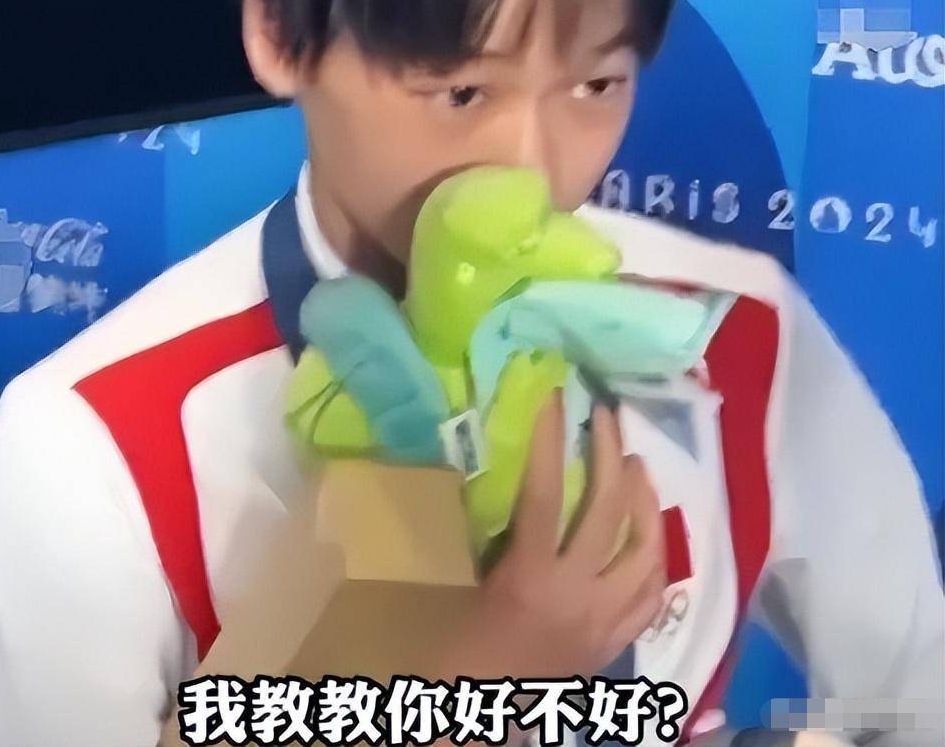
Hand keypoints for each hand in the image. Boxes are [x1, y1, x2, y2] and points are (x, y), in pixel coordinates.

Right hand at [433, 389, 665, 677]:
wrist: (475, 722)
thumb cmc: (458, 651)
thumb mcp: (475, 582)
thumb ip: (507, 536)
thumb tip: (530, 483)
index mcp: (529, 579)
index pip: (546, 494)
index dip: (553, 441)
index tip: (557, 399)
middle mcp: (576, 595)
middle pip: (607, 512)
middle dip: (612, 455)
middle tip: (609, 418)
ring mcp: (604, 622)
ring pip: (647, 553)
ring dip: (646, 503)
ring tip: (639, 468)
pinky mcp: (615, 644)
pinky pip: (652, 596)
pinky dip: (656, 559)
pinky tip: (650, 535)